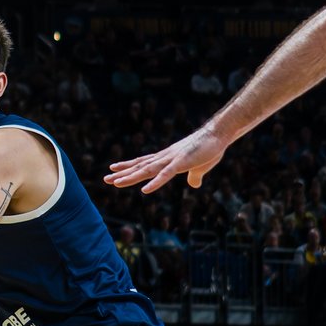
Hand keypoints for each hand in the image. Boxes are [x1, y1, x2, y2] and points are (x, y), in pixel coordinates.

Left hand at [105, 126, 227, 193]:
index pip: (143, 163)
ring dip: (131, 177)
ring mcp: (172, 160)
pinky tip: (145, 190)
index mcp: (167, 158)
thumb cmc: (210, 148)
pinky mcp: (181, 163)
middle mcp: (165, 158)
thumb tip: (194, 184)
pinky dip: (154, 183)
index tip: (114, 169)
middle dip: (123, 173)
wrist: (219, 134)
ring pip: (147, 170)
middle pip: (140, 166)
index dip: (128, 167)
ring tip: (115, 183)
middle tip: (106, 178)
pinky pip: (165, 175)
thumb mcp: (200, 167)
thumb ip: (194, 176)